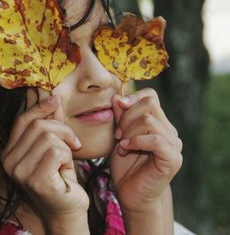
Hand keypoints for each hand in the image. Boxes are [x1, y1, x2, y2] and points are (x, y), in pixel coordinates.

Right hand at [1, 94, 89, 231]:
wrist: (66, 208)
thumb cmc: (60, 177)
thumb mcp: (55, 145)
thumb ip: (52, 123)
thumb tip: (52, 97)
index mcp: (10, 151)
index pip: (22, 120)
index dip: (40, 106)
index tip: (55, 99)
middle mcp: (8, 161)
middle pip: (38, 125)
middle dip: (62, 129)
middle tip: (74, 142)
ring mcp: (19, 171)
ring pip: (48, 137)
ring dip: (66, 146)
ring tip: (67, 159)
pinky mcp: (34, 180)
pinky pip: (56, 152)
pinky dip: (68, 156)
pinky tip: (65, 169)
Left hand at [110, 88, 182, 213]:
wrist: (131, 194)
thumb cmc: (125, 166)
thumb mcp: (118, 136)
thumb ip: (120, 117)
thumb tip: (117, 97)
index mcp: (158, 123)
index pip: (150, 96)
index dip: (132, 98)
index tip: (117, 108)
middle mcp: (169, 131)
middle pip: (149, 105)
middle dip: (126, 117)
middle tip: (118, 134)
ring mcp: (173, 144)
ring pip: (150, 121)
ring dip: (129, 131)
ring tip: (121, 144)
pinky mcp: (172, 158)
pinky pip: (155, 139)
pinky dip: (136, 141)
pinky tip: (125, 148)